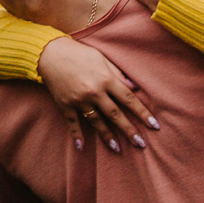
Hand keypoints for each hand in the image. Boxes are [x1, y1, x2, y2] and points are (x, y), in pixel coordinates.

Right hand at [39, 36, 158, 154]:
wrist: (50, 54)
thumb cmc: (79, 53)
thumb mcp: (102, 58)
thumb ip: (118, 73)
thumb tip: (134, 87)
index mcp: (106, 79)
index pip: (128, 99)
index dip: (142, 113)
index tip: (154, 125)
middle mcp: (94, 92)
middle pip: (115, 114)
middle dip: (129, 130)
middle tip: (141, 144)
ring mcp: (79, 100)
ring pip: (96, 122)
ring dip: (107, 136)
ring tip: (118, 149)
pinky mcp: (65, 105)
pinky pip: (73, 122)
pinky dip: (77, 134)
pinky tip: (81, 146)